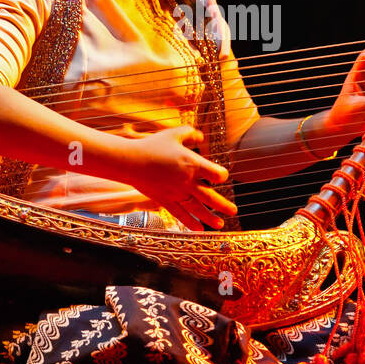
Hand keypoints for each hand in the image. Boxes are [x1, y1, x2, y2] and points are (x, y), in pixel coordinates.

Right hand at [118, 125, 236, 231]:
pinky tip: (199, 229)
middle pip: (210, 196)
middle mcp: (187, 181)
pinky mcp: (165, 200)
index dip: (221, 175)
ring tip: (220, 225)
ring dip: (210, 218)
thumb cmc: (153, 145)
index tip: (220, 176)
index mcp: (192, 164)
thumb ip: (190, 133)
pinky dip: (190, 222)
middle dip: (223, 206)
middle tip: (233, 211)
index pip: (217, 174)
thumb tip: (201, 137)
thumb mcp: (174, 133)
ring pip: (197, 209)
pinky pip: (180, 214)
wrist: (130, 161)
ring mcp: (176, 193)